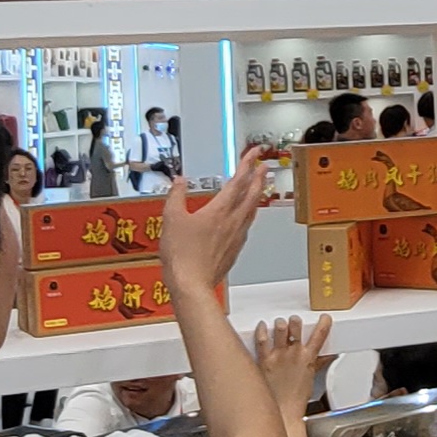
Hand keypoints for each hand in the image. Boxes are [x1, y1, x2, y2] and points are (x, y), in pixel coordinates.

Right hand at [159, 146, 275, 297]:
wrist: (191, 284)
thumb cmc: (182, 255)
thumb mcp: (171, 218)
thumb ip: (176, 196)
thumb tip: (179, 183)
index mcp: (219, 210)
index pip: (238, 180)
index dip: (247, 163)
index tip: (254, 152)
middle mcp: (233, 222)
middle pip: (252, 194)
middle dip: (259, 177)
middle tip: (264, 165)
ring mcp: (236, 237)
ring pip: (252, 210)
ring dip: (257, 195)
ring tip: (259, 188)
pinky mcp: (234, 250)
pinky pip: (246, 227)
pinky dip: (248, 215)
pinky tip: (244, 218)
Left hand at [252, 313, 337, 409]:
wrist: (283, 412)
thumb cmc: (296, 399)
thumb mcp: (311, 377)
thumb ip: (319, 362)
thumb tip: (328, 356)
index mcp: (308, 358)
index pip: (320, 336)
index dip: (324, 324)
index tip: (324, 317)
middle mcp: (293, 354)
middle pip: (296, 328)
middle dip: (294, 321)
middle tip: (293, 321)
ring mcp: (278, 356)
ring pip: (280, 329)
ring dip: (280, 324)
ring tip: (279, 323)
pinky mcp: (264, 361)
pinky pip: (261, 340)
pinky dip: (261, 330)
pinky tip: (262, 326)